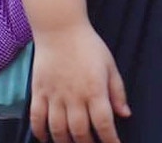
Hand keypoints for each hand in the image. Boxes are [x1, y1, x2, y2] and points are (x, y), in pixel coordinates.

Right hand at [30, 23, 129, 142]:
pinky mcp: (39, 92)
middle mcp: (74, 96)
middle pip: (80, 131)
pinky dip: (40, 132)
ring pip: (58, 129)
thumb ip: (117, 92)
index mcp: (95, 90)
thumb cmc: (89, 46)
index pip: (103, 123)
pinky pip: (36, 118)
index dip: (109, 139)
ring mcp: (54, 96)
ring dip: (65, 142)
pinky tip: (46, 139)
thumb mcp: (110, 66)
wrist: (61, 30)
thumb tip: (125, 114)